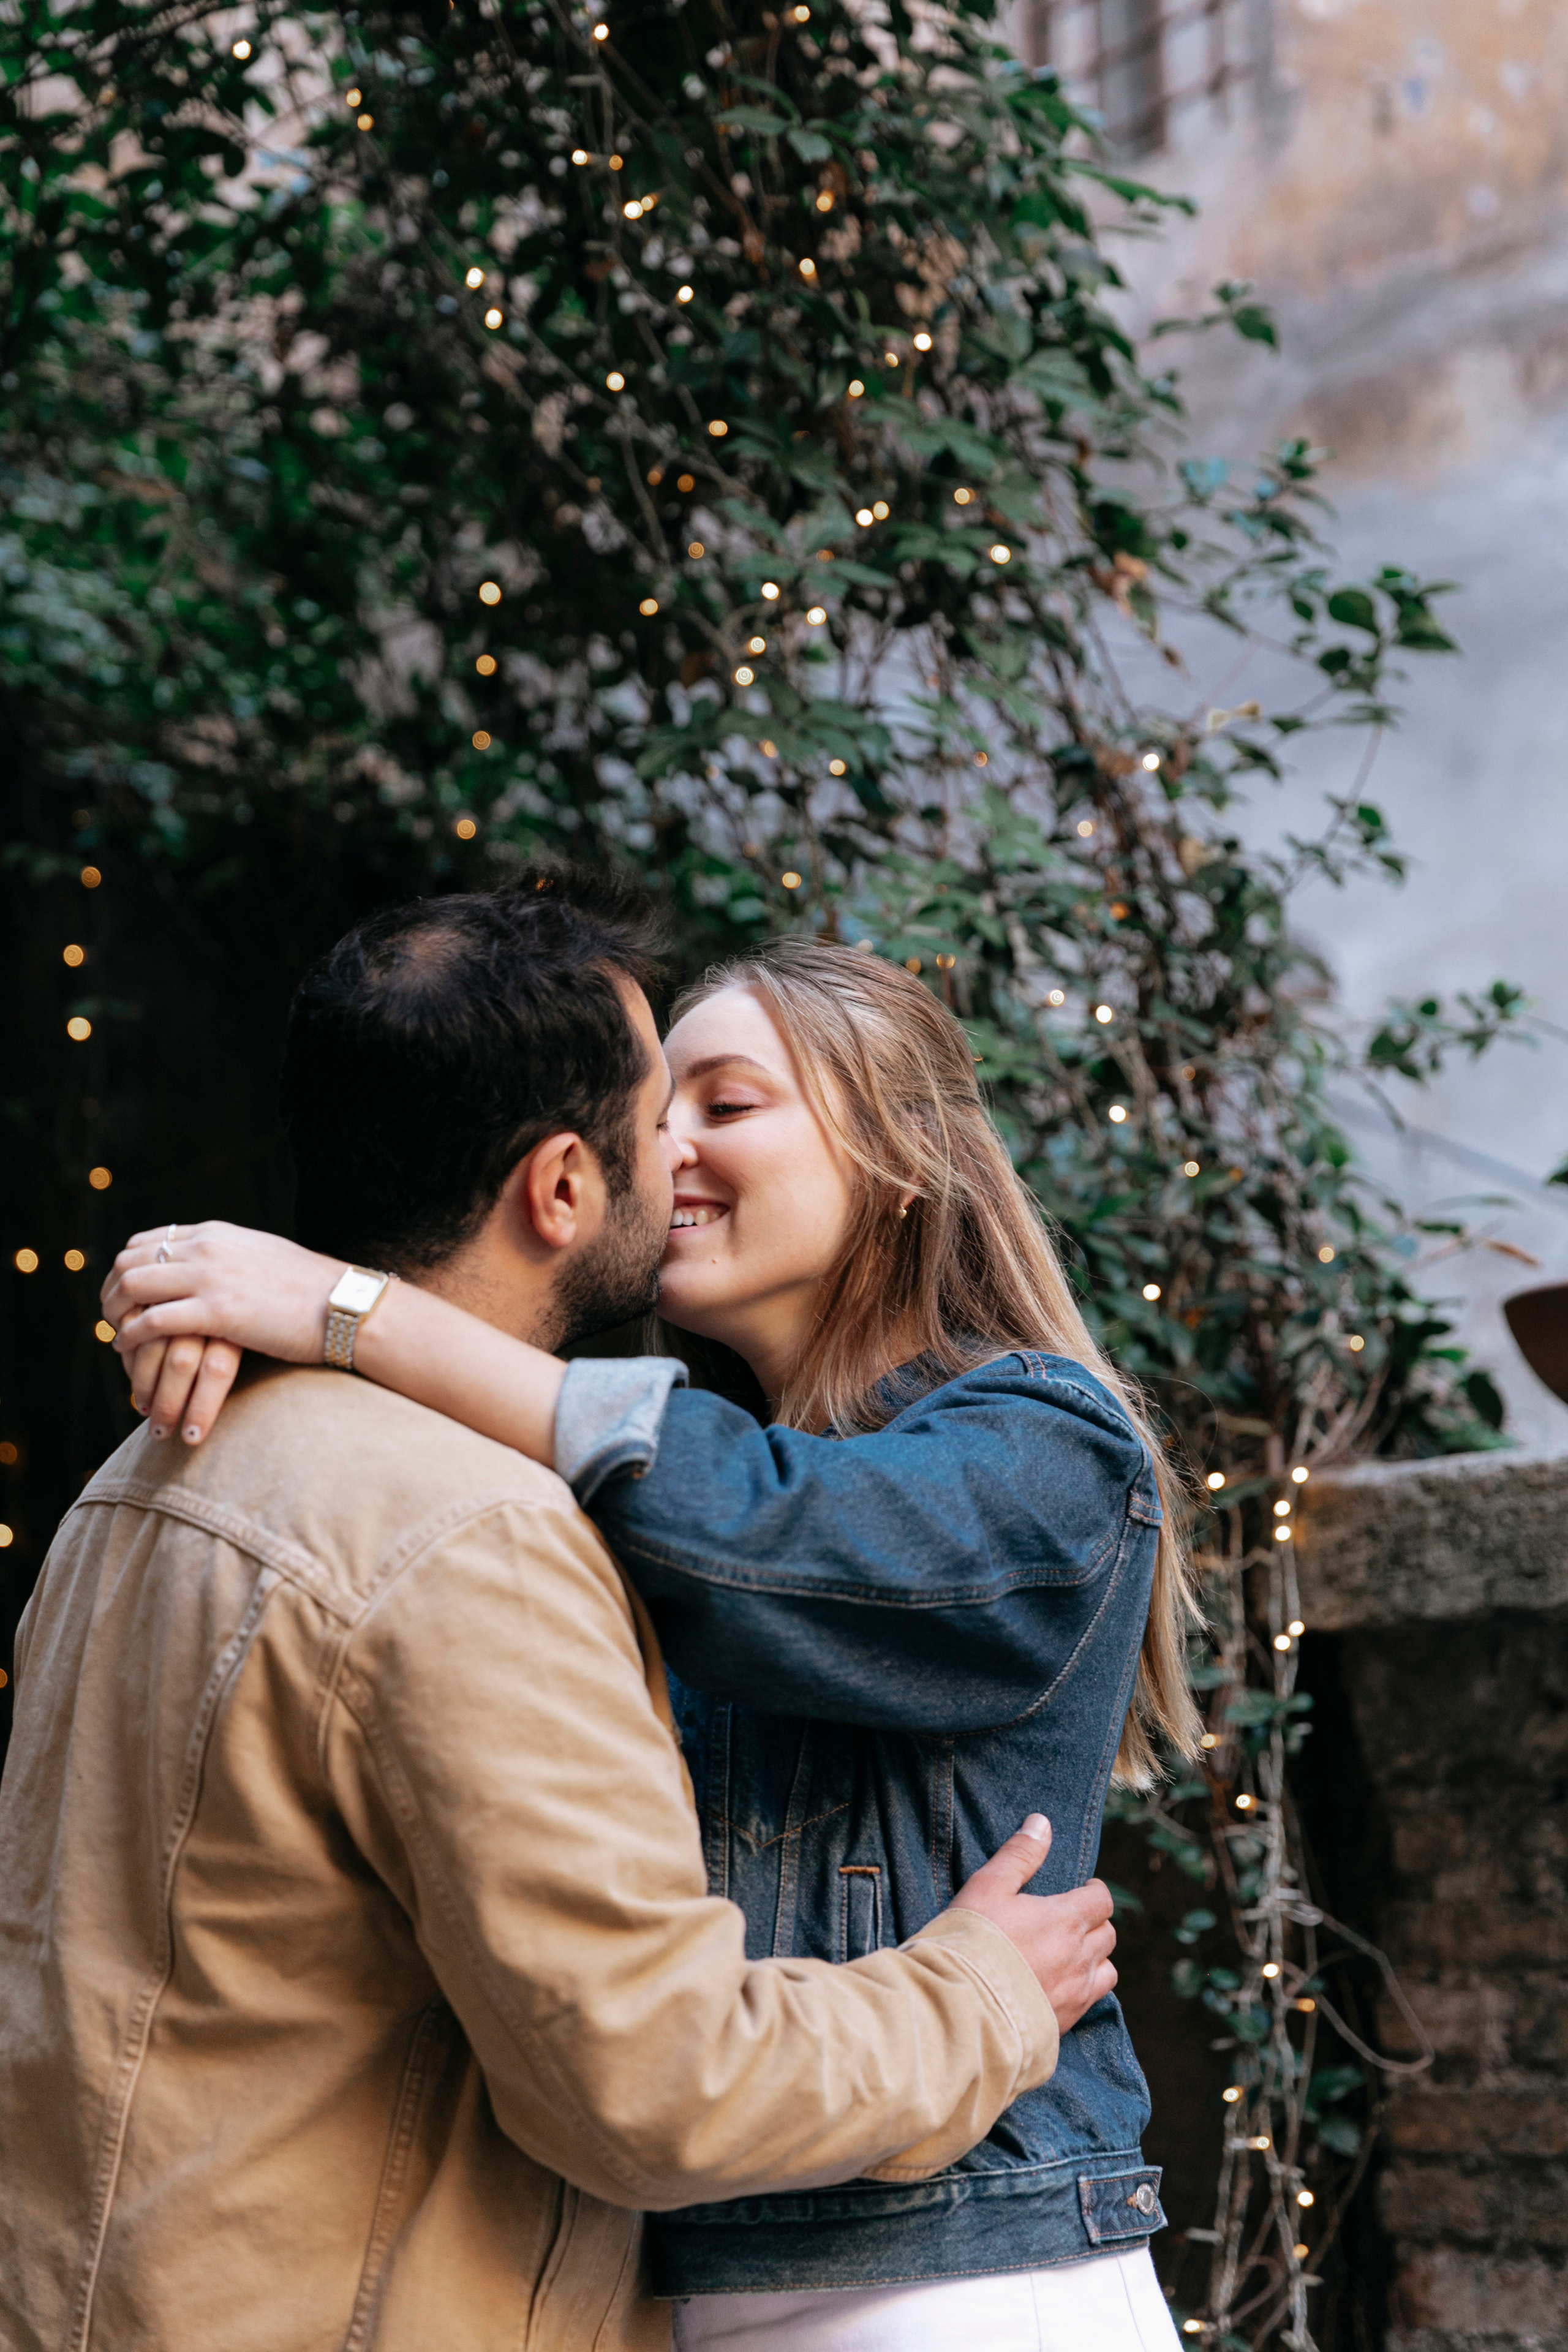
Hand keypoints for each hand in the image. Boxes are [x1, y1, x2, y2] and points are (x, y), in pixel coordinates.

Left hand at [102, 1222, 344, 1444]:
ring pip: (133, 1284)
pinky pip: (154, 1320)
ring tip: (116, 1335)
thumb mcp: (262, 1257)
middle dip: (110, 1290)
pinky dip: (132, 1335)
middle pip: (130, 1259)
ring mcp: (211, 1277)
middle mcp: (208, 1247)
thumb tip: (209, 1269)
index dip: (126, 1268)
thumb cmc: (310, 1290)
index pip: (148, 1241)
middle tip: (111, 1317)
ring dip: (115, 1311)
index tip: (123, 1295)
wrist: (345, 1305)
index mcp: (217, 1233)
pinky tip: (129, 1349)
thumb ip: (229, 1258)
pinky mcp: (218, 1312)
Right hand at [945, 1817, 1116, 2035]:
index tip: (1083, 1889)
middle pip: (1108, 1935)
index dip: (1094, 1891)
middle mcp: (1080, 1958)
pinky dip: (1082, 1991)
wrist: (960, 2007)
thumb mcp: (989, 1886)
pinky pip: (1089, 2004)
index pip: (1102, 1899)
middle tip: (1073, 1921)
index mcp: (1067, 1920)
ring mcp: (1075, 1994)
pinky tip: (1057, 1989)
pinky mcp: (1064, 2023)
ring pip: (1107, 1972)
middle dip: (1095, 1924)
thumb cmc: (972, 1939)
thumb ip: (1020, 1854)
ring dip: (1095, 1960)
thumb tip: (1042, 1823)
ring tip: (1071, 1956)